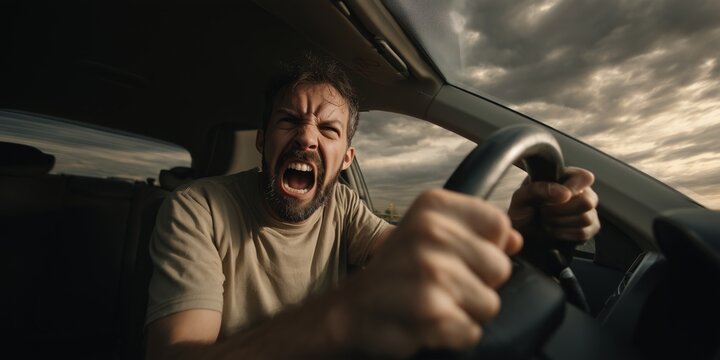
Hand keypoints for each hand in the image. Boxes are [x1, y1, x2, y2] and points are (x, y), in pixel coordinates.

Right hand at [333, 189, 521, 357]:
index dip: (486, 248)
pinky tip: (426, 323)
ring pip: (490, 303)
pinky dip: (453, 335)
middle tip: (439, 285)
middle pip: (500, 267)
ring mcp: (431, 272)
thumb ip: (474, 232)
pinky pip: (472, 331)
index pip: (499, 225)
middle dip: (478, 284)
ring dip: (465, 312)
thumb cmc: (394, 273)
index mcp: (433, 207)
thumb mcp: (427, 235)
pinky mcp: (431, 310)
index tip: (456, 256)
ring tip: (431, 303)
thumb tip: (517, 240)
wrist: (348, 311)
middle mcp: (432, 233)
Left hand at [507, 166, 599, 242]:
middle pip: (587, 201)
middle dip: (560, 211)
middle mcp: (582, 192)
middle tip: (543, 212)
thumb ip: (539, 189)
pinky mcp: (589, 228)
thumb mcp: (522, 197)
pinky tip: (553, 229)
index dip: (572, 189)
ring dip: (559, 223)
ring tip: (546, 220)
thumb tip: (565, 194)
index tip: (555, 197)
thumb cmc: (523, 209)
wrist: (522, 231)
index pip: (585, 178)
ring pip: (585, 218)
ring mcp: (588, 210)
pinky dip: (563, 233)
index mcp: (566, 176)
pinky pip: (583, 233)